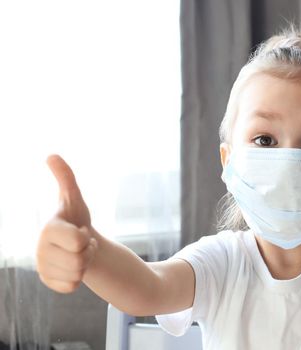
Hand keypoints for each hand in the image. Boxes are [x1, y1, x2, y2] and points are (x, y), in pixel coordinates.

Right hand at [36, 155, 97, 292]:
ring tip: (78, 253)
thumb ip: (66, 178)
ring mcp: (42, 267)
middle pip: (79, 261)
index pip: (78, 241)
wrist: (79, 242)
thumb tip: (51, 155)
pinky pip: (71, 288)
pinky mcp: (48, 282)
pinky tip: (73, 267)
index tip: (80, 230)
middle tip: (82, 244)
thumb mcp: (74, 198)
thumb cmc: (76, 218)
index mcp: (48, 230)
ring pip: (76, 275)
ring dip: (85, 265)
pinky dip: (78, 279)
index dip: (87, 238)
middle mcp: (40, 250)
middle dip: (88, 253)